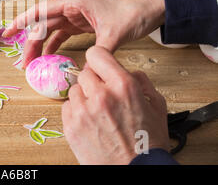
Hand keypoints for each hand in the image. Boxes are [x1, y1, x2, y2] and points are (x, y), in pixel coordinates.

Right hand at [3, 0, 164, 67]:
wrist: (152, 8)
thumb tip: (84, 76)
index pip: (40, 10)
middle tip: (23, 63)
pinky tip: (50, 58)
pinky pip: (64, 35)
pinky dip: (56, 46)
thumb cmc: (133, 13)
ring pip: (52, 30)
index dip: (21, 22)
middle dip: (30, 42)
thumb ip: (97, 55)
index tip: (7, 33)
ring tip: (33, 64)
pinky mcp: (84, 23)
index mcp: (75, 1)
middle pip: (43, 24)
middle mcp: (72, 6)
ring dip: (41, 46)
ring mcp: (77, 15)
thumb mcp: (114, 34)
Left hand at [62, 46, 169, 164]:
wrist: (135, 171)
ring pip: (75, 90)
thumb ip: (141, 81)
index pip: (96, 54)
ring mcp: (83, 111)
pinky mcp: (71, 126)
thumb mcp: (156, 105)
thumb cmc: (147, 143)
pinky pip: (67, 107)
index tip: (100, 65)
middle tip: (103, 95)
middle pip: (84, 73)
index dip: (99, 59)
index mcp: (123, 86)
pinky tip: (90, 122)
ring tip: (98, 112)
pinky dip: (76, 112)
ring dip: (84, 97)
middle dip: (94, 82)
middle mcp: (101, 95)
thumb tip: (127, 71)